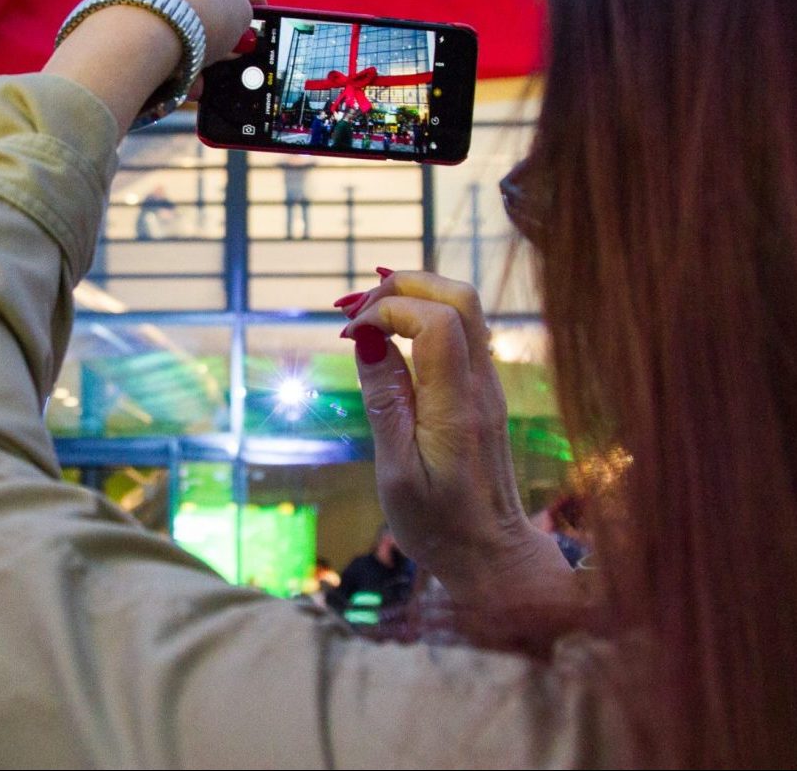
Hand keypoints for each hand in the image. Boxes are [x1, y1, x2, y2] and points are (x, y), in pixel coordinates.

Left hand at [47, 0, 266, 134]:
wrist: (134, 36)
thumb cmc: (194, 15)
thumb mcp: (240, 14)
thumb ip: (241, 11)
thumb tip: (231, 19)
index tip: (253, 12)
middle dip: (209, 12)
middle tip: (223, 39)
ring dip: (181, 29)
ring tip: (193, 64)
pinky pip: (140, 9)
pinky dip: (154, 32)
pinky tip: (165, 62)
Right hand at [337, 271, 570, 606]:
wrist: (494, 557)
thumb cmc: (439, 526)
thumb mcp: (396, 473)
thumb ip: (384, 401)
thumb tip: (365, 339)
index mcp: (459, 406)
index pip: (436, 320)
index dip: (387, 310)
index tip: (348, 336)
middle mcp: (482, 385)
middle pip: (459, 296)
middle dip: (402, 285)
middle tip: (354, 310)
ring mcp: (488, 384)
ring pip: (464, 306)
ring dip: (413, 295)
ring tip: (365, 315)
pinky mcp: (483, 390)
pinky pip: (461, 329)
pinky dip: (423, 314)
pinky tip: (389, 335)